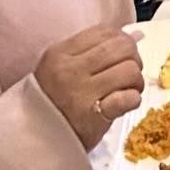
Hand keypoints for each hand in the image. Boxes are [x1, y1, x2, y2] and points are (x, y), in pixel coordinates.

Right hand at [36, 26, 144, 150]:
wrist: (33, 138)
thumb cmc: (52, 100)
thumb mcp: (62, 68)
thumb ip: (95, 50)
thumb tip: (136, 35)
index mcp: (60, 53)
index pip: (105, 31)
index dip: (123, 40)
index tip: (121, 55)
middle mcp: (70, 70)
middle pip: (123, 47)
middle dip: (133, 59)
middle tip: (127, 74)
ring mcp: (82, 93)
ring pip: (130, 70)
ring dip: (136, 81)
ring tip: (126, 90)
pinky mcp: (95, 116)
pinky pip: (129, 98)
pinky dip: (133, 99)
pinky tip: (124, 103)